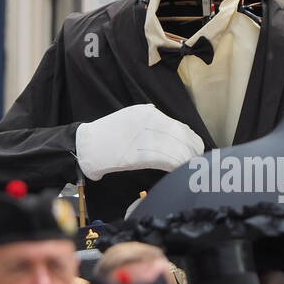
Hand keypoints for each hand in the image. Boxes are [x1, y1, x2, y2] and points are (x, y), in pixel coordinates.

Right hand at [76, 104, 204, 179]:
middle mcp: (149, 121)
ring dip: (185, 160)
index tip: (195, 149)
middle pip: (181, 137)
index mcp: (148, 113)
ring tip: (189, 168)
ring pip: (176, 149)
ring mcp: (144, 136)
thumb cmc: (108, 136)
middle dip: (192, 151)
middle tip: (196, 161)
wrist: (88, 146)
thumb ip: (152, 123)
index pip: (179, 127)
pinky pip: (165, 159)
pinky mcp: (139, 153)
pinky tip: (178, 170)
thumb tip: (173, 132)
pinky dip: (175, 165)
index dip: (191, 140)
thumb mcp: (131, 119)